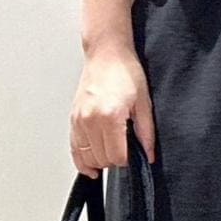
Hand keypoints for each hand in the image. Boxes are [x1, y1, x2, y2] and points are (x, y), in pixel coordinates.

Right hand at [70, 45, 155, 175]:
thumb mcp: (143, 103)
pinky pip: (74, 148)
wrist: (106, 54)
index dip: (127, 159)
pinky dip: (81, 159)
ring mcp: (79, 119)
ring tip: (110, 154)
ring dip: (99, 160)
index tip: (133, 153)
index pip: (117, 156)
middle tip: (124, 149)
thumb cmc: (125, 72)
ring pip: (86, 156)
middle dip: (114, 160)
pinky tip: (90, 166)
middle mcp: (91, 119)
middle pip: (101, 159)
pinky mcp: (73, 118)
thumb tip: (148, 155)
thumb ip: (146, 132)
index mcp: (110, 116)